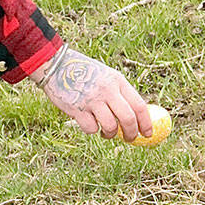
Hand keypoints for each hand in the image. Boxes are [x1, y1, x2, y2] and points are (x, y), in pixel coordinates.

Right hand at [30, 46, 151, 141]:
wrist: (56, 65)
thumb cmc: (85, 74)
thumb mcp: (107, 77)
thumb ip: (120, 94)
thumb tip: (137, 119)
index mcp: (117, 81)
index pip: (139, 105)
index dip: (146, 123)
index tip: (147, 134)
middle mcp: (107, 90)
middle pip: (128, 119)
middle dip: (131, 134)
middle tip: (130, 139)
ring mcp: (92, 99)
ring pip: (110, 127)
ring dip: (110, 134)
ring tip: (106, 131)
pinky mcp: (77, 109)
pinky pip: (91, 128)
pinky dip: (92, 130)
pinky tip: (88, 122)